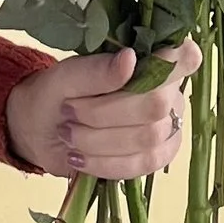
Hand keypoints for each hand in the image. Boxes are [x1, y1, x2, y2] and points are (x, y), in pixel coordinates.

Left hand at [5, 41, 199, 179]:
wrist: (40, 132)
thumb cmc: (55, 94)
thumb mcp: (65, 77)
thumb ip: (96, 70)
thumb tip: (130, 59)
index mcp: (149, 59)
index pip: (183, 57)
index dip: (176, 61)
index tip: (138, 61)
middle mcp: (167, 91)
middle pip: (156, 104)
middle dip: (106, 113)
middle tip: (69, 112)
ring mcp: (166, 126)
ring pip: (148, 138)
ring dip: (100, 140)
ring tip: (69, 135)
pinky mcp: (156, 156)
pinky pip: (143, 165)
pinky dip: (106, 164)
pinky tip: (80, 158)